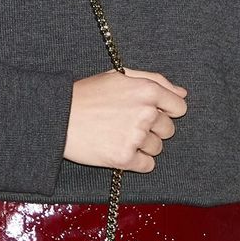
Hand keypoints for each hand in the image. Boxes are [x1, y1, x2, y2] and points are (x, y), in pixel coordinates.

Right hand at [63, 68, 187, 171]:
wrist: (57, 116)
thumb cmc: (87, 94)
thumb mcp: (120, 75)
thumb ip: (155, 80)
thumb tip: (182, 94)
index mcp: (147, 90)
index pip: (179, 107)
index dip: (166, 111)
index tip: (150, 113)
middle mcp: (145, 112)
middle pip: (168, 129)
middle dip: (152, 128)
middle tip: (126, 123)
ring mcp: (135, 136)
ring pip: (157, 148)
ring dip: (143, 145)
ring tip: (118, 135)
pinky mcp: (124, 158)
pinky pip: (147, 165)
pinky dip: (136, 161)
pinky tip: (118, 149)